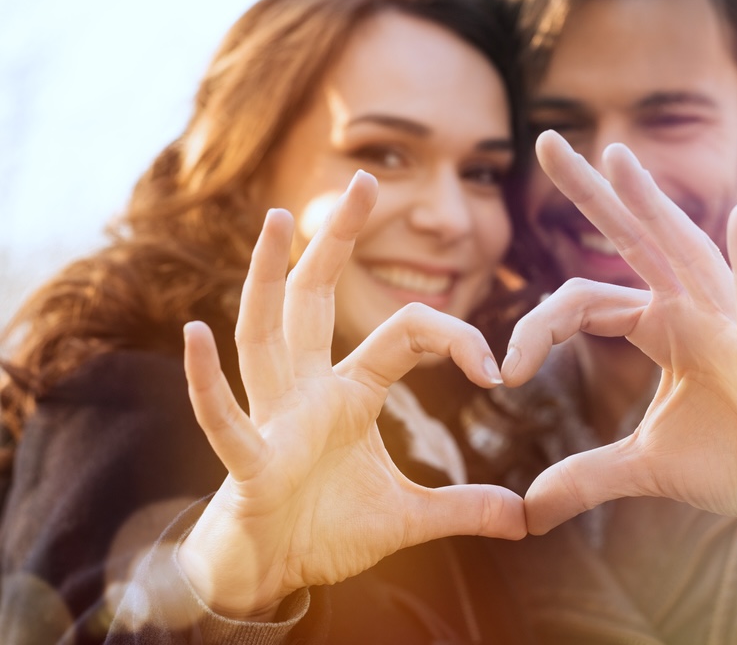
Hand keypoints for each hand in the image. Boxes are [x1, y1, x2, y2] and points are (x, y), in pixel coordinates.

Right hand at [179, 171, 525, 619]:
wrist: (270, 573)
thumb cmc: (325, 530)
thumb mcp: (407, 518)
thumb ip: (463, 509)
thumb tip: (524, 519)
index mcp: (349, 392)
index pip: (405, 333)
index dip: (454, 338)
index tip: (495, 370)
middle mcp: (307, 391)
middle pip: (317, 300)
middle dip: (338, 240)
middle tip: (364, 179)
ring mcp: (273, 419)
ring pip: (266, 335)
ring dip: (270, 278)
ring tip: (279, 220)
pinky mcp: (249, 463)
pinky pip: (226, 417)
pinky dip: (209, 381)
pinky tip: (197, 333)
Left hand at [507, 131, 736, 546]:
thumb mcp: (646, 466)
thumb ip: (586, 478)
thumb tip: (526, 511)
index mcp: (659, 326)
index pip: (583, 303)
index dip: (537, 331)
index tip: (505, 374)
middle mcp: (691, 309)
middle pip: (631, 240)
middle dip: (589, 193)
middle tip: (544, 140)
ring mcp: (731, 321)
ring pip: (685, 251)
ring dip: (652, 205)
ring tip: (617, 157)